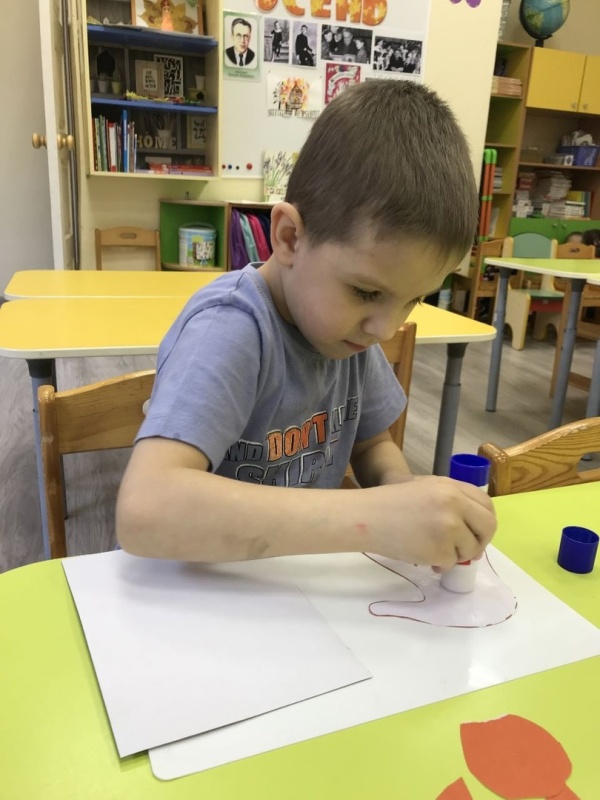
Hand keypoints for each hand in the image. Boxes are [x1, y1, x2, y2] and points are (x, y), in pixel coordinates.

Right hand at [354, 477, 496, 568]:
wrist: (366, 517)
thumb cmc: (390, 503)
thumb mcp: (424, 488)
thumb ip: (451, 501)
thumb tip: (474, 531)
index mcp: (452, 486)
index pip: (487, 504)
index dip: (484, 521)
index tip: (476, 532)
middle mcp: (455, 504)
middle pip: (488, 527)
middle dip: (480, 541)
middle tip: (467, 550)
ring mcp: (450, 527)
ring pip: (470, 549)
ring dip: (455, 554)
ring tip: (430, 548)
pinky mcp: (440, 549)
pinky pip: (451, 563)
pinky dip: (439, 564)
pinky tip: (421, 554)